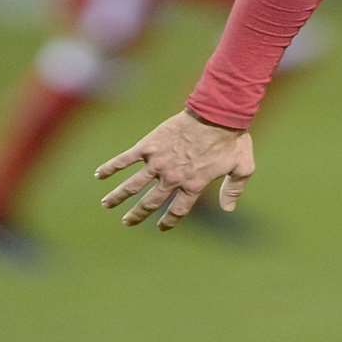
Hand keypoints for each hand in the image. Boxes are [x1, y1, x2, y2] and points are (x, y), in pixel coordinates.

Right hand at [96, 110, 255, 230]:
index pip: (178, 211)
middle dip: (137, 214)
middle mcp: (173, 178)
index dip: (169, 221)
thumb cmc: (231, 140)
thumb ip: (234, 189)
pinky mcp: (149, 146)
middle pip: (150, 202)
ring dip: (118, 196)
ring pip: (133, 185)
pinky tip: (99, 175)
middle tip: (127, 222)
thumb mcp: (242, 167)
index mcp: (194, 185)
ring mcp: (158, 162)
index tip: (161, 227)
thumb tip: (229, 209)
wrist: (216, 114)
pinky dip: (111, 167)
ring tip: (106, 205)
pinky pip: (125, 159)